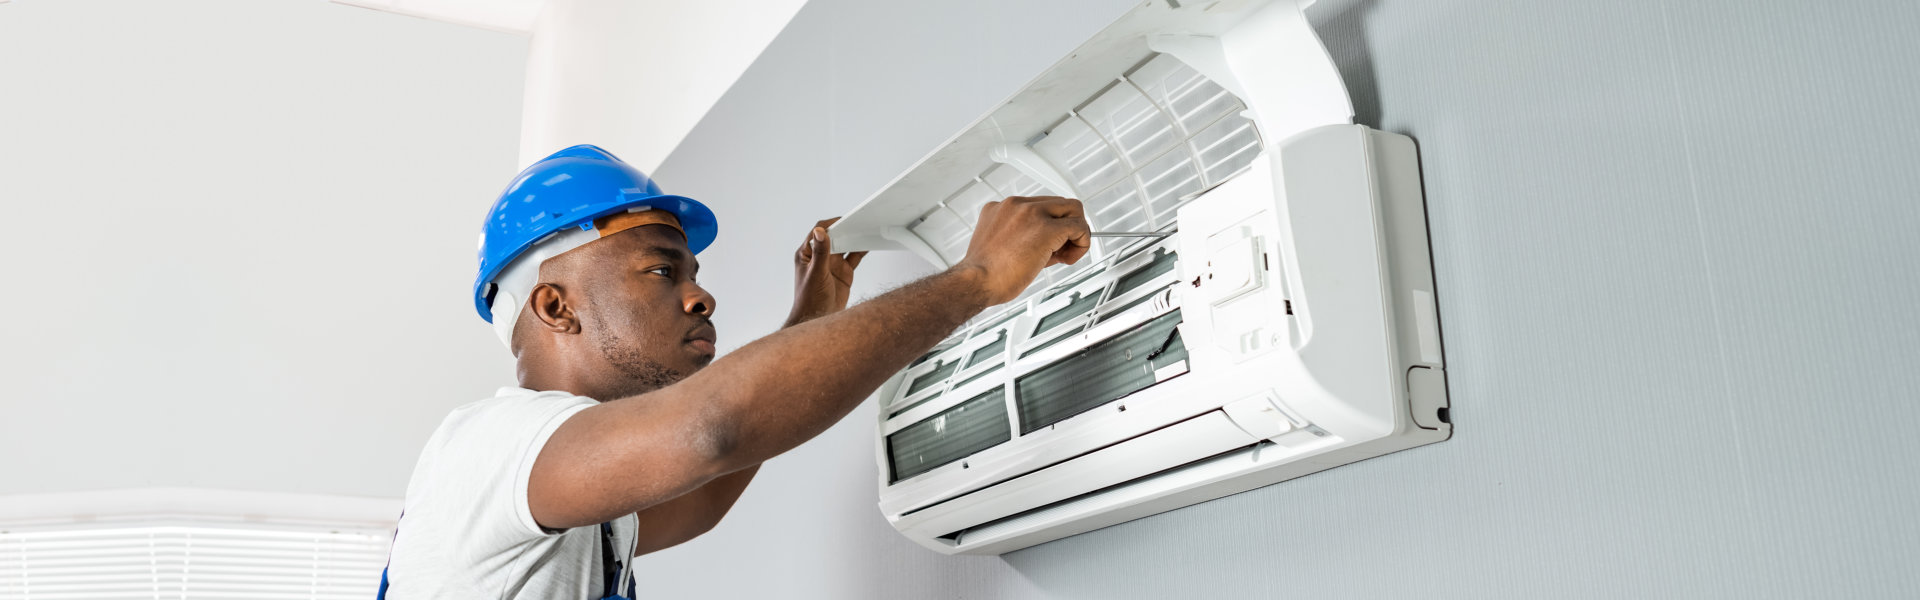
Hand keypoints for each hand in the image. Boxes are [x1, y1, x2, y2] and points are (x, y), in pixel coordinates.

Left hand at [787, 218, 866, 326]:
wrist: (817, 319)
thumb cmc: (809, 299)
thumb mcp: (816, 274)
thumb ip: (820, 253)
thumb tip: (821, 232)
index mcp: (807, 253)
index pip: (819, 232)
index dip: (831, 224)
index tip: (844, 219)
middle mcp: (820, 256)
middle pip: (835, 236)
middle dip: (846, 229)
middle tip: (859, 222)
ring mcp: (833, 264)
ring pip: (846, 246)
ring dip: (855, 238)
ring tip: (866, 231)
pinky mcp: (844, 273)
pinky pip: (854, 257)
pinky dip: (862, 251)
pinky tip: (869, 244)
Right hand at [952, 196, 1090, 305]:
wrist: (975, 282)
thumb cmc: (983, 274)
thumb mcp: (999, 247)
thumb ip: (1023, 238)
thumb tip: (1048, 248)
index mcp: (1002, 208)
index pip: (1040, 207)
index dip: (1050, 226)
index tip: (1048, 246)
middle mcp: (1016, 204)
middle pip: (1059, 204)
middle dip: (1065, 227)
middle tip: (1061, 251)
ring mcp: (1031, 212)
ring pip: (1073, 209)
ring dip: (1075, 233)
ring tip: (1064, 256)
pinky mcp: (1046, 227)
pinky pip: (1079, 226)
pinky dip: (1082, 242)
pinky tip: (1069, 258)